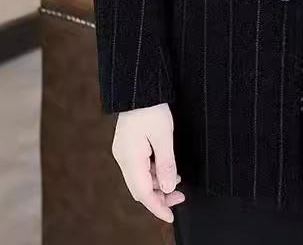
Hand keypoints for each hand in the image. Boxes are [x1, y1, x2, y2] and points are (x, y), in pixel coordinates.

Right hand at [112, 103, 185, 222]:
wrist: (139, 87)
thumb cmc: (151, 108)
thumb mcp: (164, 136)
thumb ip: (166, 164)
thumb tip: (169, 188)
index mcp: (130, 158)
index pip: (143, 193)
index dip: (157, 207)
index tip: (170, 216)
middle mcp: (123, 158)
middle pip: (140, 188)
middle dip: (159, 197)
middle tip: (180, 198)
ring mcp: (123, 152)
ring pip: (140, 178)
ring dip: (157, 184)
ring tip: (177, 181)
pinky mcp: (127, 145)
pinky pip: (139, 167)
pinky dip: (153, 172)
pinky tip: (166, 168)